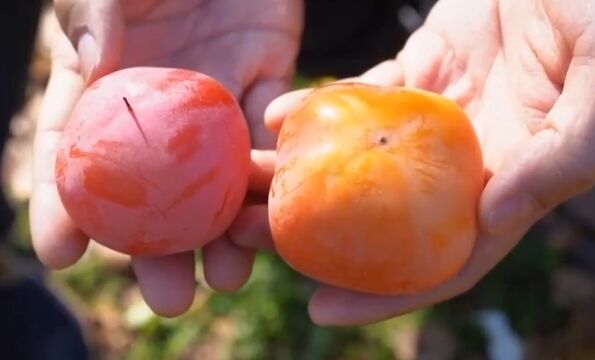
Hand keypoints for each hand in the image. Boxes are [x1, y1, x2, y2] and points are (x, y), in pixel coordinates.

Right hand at [30, 0, 301, 315]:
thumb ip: (93, 15)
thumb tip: (93, 61)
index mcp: (106, 82)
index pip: (77, 153)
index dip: (65, 205)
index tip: (63, 253)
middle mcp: (160, 105)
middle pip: (155, 189)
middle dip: (160, 247)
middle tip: (168, 294)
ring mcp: (215, 101)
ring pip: (216, 179)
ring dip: (223, 232)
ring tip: (228, 277)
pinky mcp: (266, 85)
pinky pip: (269, 138)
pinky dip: (269, 177)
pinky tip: (272, 217)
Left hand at [249, 0, 593, 324]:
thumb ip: (556, 161)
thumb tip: (492, 218)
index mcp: (508, 183)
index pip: (443, 260)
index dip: (386, 293)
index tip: (319, 308)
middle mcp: (464, 161)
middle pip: (380, 214)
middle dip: (315, 231)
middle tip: (249, 235)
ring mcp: (437, 117)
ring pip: (360, 158)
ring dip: (303, 171)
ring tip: (245, 179)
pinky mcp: (421, 71)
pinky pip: (364, 98)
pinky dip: (322, 108)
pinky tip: (280, 114)